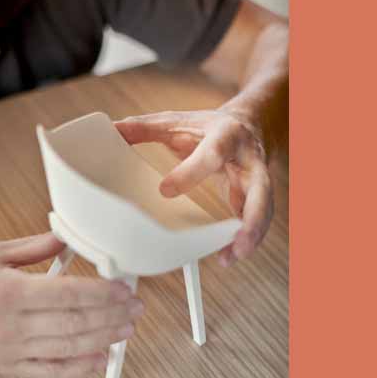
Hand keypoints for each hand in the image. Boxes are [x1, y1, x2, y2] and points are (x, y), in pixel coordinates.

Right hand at [0, 233, 143, 377]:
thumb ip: (34, 248)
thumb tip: (66, 239)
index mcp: (9, 292)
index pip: (70, 294)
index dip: (104, 293)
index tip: (122, 289)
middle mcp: (12, 325)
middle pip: (76, 323)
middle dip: (112, 316)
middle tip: (133, 308)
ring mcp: (11, 350)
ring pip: (70, 348)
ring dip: (104, 339)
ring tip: (125, 330)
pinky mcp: (8, 366)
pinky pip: (51, 371)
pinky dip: (79, 367)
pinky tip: (98, 358)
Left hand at [114, 109, 273, 265]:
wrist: (247, 123)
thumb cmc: (207, 126)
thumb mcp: (177, 121)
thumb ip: (145, 127)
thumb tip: (112, 129)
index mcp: (226, 134)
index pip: (213, 154)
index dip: (190, 173)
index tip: (165, 190)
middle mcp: (249, 158)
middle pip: (260, 188)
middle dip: (252, 215)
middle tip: (235, 239)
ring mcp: (257, 179)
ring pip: (264, 209)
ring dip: (251, 234)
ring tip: (231, 256)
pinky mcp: (256, 196)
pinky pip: (257, 220)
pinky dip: (245, 238)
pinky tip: (228, 255)